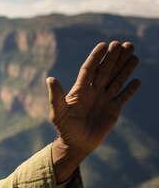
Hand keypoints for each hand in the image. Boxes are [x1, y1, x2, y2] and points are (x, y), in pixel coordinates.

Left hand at [47, 41, 140, 181]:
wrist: (77, 143)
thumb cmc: (65, 128)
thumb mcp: (58, 113)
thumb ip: (56, 97)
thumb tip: (50, 79)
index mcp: (80, 90)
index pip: (89, 69)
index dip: (96, 57)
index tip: (104, 45)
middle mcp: (93, 91)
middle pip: (106, 71)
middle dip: (115, 58)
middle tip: (125, 44)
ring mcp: (104, 99)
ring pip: (117, 80)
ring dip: (125, 68)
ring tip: (134, 55)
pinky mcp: (114, 109)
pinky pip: (124, 96)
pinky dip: (130, 89)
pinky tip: (136, 80)